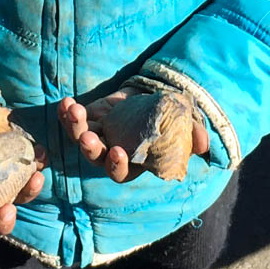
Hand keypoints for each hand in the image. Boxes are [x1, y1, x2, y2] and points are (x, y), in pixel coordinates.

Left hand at [58, 91, 208, 183]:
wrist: (157, 95)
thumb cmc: (173, 117)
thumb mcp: (186, 124)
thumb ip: (193, 135)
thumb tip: (202, 144)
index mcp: (134, 162)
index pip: (121, 172)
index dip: (117, 165)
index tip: (118, 152)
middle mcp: (112, 154)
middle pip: (95, 158)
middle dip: (89, 148)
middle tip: (87, 137)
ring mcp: (99, 136)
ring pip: (81, 138)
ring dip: (74, 127)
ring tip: (73, 109)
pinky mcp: (90, 119)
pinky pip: (74, 120)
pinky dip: (68, 113)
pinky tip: (66, 103)